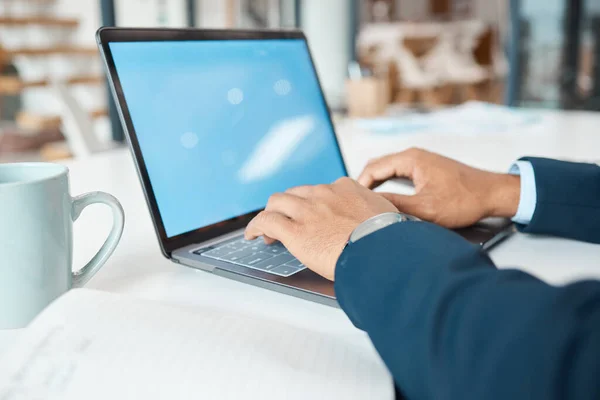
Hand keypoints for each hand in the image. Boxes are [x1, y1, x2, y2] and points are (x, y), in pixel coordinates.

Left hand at [244, 177, 397, 280]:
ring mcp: (307, 211)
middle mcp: (324, 194)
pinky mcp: (295, 230)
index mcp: (346, 188)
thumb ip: (374, 213)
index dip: (314, 202)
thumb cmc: (388, 240)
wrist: (381, 251)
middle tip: (287, 219)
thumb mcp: (386, 214)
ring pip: (277, 202)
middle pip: (296, 192)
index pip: (322, 190)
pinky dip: (255, 226)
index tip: (313, 213)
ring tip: (266, 227)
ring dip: (271, 213)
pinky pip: (266, 222)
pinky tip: (252, 235)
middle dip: (289, 205)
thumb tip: (378, 223)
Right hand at [358, 148, 520, 227]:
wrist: (493, 194)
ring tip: (366, 202)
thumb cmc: (464, 200)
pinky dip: (387, 183)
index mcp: (410, 159)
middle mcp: (413, 155)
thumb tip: (372, 207)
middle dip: (364, 183)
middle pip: (377, 166)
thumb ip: (396, 204)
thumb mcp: (425, 208)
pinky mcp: (426, 169)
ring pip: (388, 169)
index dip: (359, 186)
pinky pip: (398, 172)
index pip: (373, 168)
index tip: (352, 202)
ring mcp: (420, 161)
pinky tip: (385, 198)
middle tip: (355, 203)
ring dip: (375, 183)